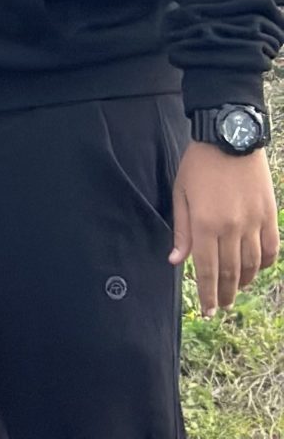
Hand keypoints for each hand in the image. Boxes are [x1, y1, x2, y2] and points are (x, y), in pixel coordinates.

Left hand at [170, 141, 278, 314]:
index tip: (207, 312)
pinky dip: (264, 265)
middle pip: (230, 273)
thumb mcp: (181, 193)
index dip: (208, 294)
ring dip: (243, 283)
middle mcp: (230, 228)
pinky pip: (270, 251)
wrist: (229, 136)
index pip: (207, 270)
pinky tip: (255, 270)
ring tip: (235, 290)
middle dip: (224, 294)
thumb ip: (181, 230)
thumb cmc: (198, 164)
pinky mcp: (269, 216)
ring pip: (251, 266)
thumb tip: (176, 261)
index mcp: (204, 223)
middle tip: (220, 306)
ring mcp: (252, 223)